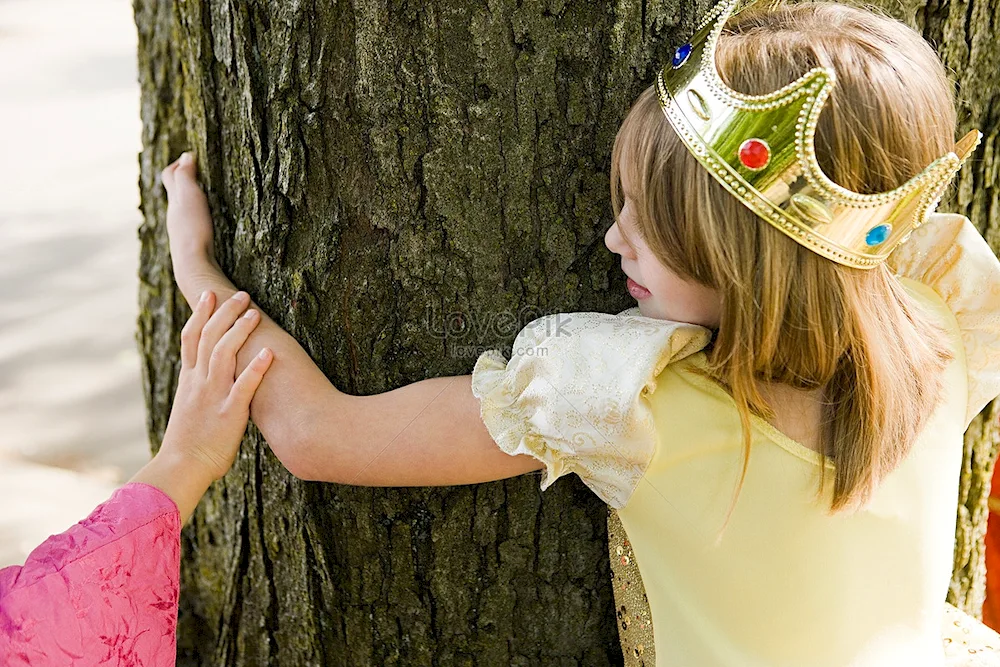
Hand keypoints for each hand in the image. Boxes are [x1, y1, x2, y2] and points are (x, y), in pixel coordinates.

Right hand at [160, 289, 273, 480]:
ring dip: (239, 331)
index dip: (200, 314)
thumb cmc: (189, 443)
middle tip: (241, 294)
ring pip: (223, 354)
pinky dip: (256, 368)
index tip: (209, 294)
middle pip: (208, 338)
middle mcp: (198, 383)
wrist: (181, 467)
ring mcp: (212, 396)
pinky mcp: (228, 413)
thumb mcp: (190, 408)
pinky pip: (243, 386)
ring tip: (255, 313)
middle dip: (224, 313)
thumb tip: (211, 378)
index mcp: (189, 380)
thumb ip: (200, 390)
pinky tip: (270, 353)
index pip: (191, 338)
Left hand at [161, 151, 215, 269]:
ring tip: (202, 196)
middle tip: (194, 172)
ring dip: (189, 200)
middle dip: (181, 180)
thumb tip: (186, 156)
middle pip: (173, 192)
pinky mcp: (191, 245)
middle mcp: (174, 215)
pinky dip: (194, 216)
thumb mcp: (190, 196)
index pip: (170, 175)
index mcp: (174, 201)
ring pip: (180, 210)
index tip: (190, 156)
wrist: (193, 264)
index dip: (178, 164)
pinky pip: (190, 224)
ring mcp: (181, 231)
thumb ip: (186, 175)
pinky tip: (205, 223)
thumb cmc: (193, 229)